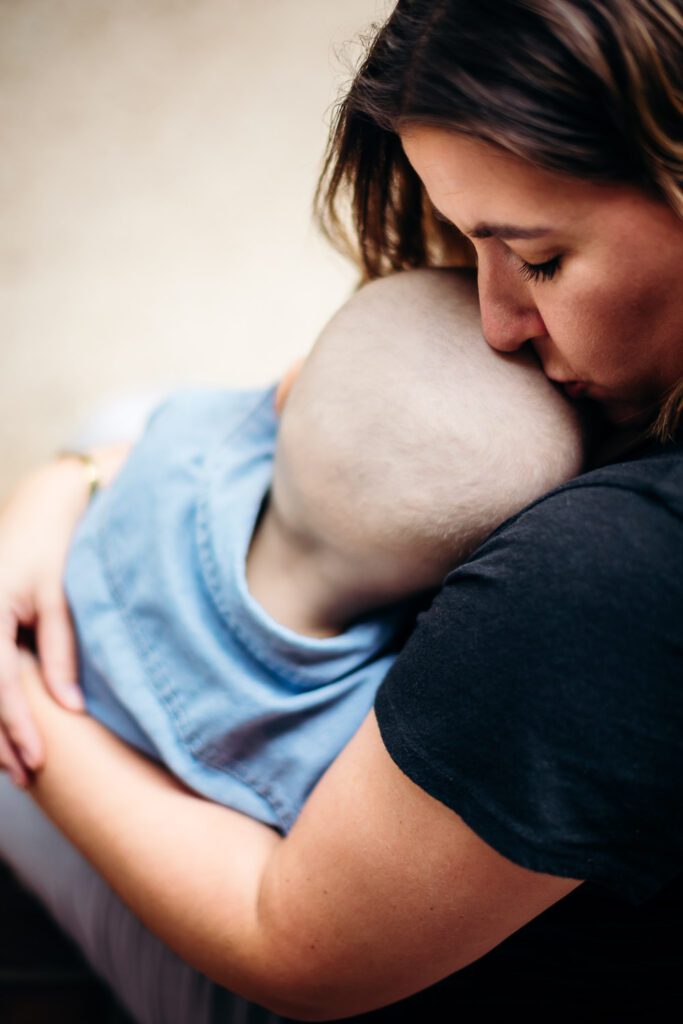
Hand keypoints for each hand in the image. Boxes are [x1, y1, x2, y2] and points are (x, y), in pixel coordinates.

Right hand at [0, 443, 130, 784]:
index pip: (0, 686)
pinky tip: (2, 731)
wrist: (39, 505)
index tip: (38, 762)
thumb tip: (71, 709)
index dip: (19, 728)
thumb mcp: (60, 600)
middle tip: (26, 777)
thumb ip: (63, 654)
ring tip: (13, 765)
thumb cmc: (53, 547)